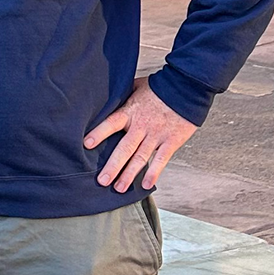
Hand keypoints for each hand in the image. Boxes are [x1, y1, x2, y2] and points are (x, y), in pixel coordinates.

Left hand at [86, 78, 196, 192]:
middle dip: (112, 166)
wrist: (186, 87)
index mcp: (130, 112)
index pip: (111, 123)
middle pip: (124, 149)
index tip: (86, 144)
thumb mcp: (136, 87)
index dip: (99, 133)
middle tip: (102, 181)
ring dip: (129, 174)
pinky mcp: (171, 141)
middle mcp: (141, 126)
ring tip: (119, 188)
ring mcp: (156, 135)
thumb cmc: (160, 87)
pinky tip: (146, 184)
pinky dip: (154, 172)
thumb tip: (106, 97)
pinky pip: (161, 159)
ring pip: (140, 158)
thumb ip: (122, 96)